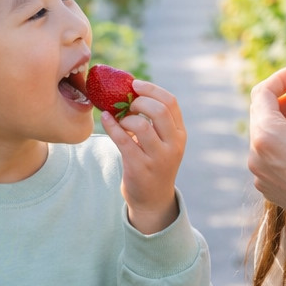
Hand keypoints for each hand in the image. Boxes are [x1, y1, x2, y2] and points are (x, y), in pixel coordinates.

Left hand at [101, 79, 184, 234]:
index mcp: (180, 134)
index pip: (170, 102)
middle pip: (158, 110)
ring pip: (141, 125)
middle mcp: (173, 145)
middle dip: (139, 101)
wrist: (152, 200)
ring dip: (125, 118)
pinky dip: (112, 126)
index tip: (135, 84)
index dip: (152, 89)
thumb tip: (129, 90)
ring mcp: (158, 158)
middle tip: (126, 104)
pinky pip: (123, 140)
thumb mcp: (163, 142)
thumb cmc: (153, 164)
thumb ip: (154, 121)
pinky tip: (105, 119)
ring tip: (119, 120)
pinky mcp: (140, 168)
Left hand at [247, 64, 285, 236]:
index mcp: (266, 136)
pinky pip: (269, 156)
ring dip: (283, 123)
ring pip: (265, 136)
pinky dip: (283, 144)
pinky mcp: (267, 187)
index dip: (280, 79)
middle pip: (261, 114)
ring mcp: (259, 174)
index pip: (262, 93)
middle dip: (282, 100)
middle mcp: (255, 155)